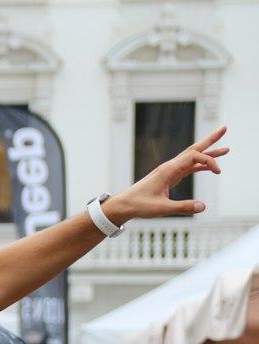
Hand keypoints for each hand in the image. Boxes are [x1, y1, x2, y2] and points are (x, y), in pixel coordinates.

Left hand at [108, 126, 227, 222]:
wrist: (124, 205)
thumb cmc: (139, 205)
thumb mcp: (162, 209)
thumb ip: (183, 207)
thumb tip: (203, 206)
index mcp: (168, 170)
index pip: (193, 156)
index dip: (209, 161)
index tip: (218, 172)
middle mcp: (170, 167)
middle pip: (194, 149)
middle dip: (210, 139)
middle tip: (225, 128)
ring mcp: (170, 171)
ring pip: (192, 158)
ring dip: (208, 154)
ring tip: (226, 149)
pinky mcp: (169, 177)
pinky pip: (188, 168)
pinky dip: (200, 166)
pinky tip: (210, 168)